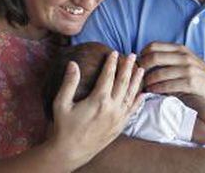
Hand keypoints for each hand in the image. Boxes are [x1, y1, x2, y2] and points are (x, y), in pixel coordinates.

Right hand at [48, 52, 143, 171]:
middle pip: (123, 82)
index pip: (108, 76)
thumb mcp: (61, 103)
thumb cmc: (64, 126)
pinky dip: (138, 101)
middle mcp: (112, 108)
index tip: (114, 52)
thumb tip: (73, 64)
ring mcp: (118, 118)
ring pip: (131, 95)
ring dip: (137, 81)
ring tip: (141, 69)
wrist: (71, 151)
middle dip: (128, 67)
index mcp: (98, 100)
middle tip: (133, 55)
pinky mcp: (119, 126)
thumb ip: (69, 82)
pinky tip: (143, 94)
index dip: (112, 63)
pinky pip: (133, 110)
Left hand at [139, 42, 204, 104]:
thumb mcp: (185, 59)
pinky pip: (167, 85)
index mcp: (179, 49)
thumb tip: (145, 57)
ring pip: (158, 73)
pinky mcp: (191, 83)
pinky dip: (157, 89)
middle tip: (137, 75)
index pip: (153, 46)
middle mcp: (183, 56)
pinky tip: (152, 91)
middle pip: (153, 57)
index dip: (141, 54)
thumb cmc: (198, 73)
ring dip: (148, 81)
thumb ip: (169, 56)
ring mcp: (187, 69)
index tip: (138, 63)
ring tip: (143, 86)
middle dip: (142, 67)